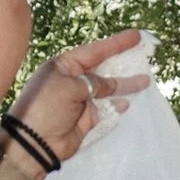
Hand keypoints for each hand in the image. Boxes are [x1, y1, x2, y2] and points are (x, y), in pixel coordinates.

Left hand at [12, 31, 141, 164]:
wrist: (35, 142)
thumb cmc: (47, 106)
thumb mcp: (70, 87)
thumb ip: (94, 83)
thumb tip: (111, 85)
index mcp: (65, 66)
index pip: (95, 51)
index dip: (116, 44)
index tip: (136, 36)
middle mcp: (74, 80)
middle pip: (104, 68)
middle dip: (123, 62)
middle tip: (144, 54)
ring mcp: (82, 100)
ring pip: (109, 89)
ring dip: (126, 86)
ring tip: (145, 82)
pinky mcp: (87, 118)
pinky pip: (107, 109)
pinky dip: (117, 105)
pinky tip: (126, 102)